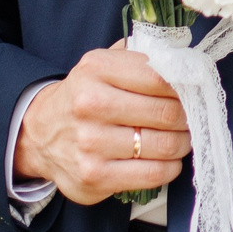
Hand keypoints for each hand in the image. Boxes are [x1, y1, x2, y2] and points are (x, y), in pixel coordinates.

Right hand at [12, 45, 190, 205]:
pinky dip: (171, 167)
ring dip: (183, 142)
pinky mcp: (95, 176)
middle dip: (188, 116)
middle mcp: (91, 104)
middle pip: (167, 112)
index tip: (192, 91)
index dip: (185, 86)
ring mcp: (91, 143)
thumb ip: (141, 55)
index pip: (161, 76)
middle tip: (190, 117)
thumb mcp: (103, 63)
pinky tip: (167, 159)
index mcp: (97, 69)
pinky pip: (154, 174)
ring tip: (181, 138)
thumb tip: (185, 59)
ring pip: (165, 144)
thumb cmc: (85, 96)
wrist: (40, 134)